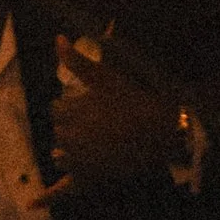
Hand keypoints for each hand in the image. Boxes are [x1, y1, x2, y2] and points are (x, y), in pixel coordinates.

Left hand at [42, 48, 184, 193]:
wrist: (162, 133)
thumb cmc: (135, 102)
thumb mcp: (106, 78)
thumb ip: (77, 61)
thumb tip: (58, 38)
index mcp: (72, 111)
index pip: (56, 109)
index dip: (71, 107)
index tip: (88, 106)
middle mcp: (71, 135)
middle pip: (59, 130)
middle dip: (72, 126)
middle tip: (96, 123)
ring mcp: (80, 158)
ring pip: (61, 152)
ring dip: (71, 146)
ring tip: (94, 140)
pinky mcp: (89, 176)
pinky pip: (65, 177)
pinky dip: (62, 176)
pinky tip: (59, 181)